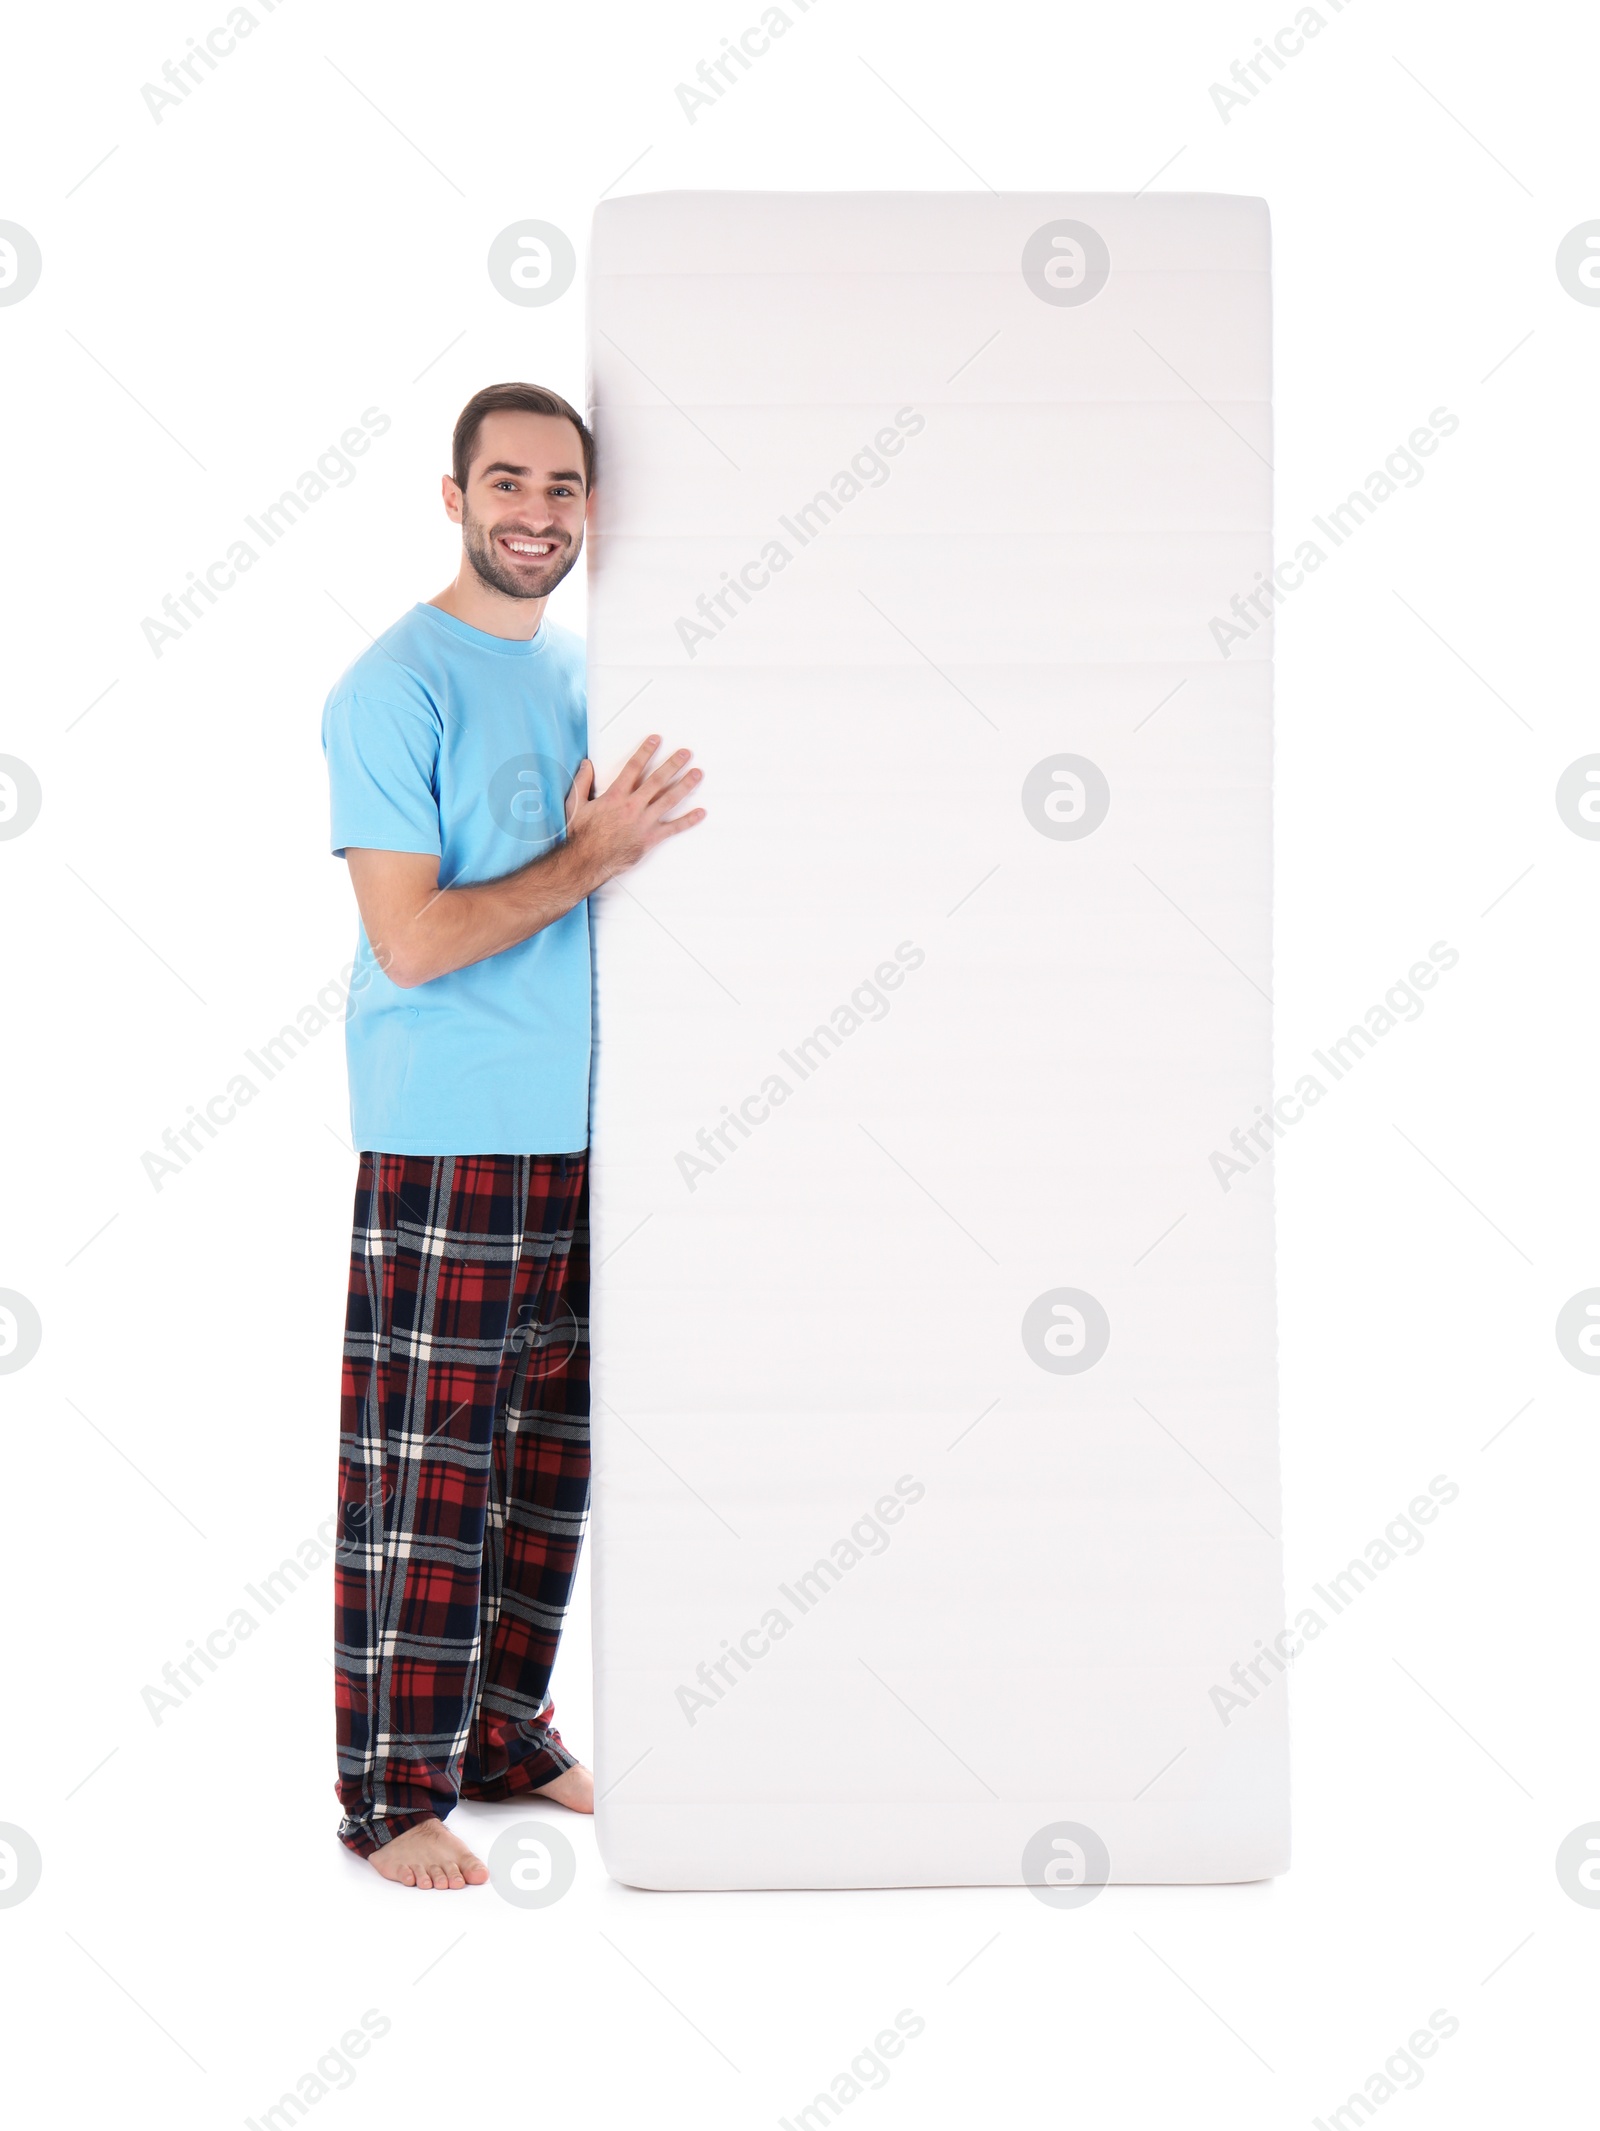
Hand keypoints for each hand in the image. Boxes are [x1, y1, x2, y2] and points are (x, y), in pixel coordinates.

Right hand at [563, 734, 704, 888]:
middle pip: (657, 780)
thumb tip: (587, 764)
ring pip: (669, 800)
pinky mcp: (650, 838)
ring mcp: (644, 822)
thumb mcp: (575, 804)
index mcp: (616, 796)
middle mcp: (633, 806)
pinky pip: (673, 828)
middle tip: (686, 753)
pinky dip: (688, 821)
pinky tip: (700, 813)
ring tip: (697, 774)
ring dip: (685, 785)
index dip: (646, 751)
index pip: (634, 767)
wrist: (587, 861)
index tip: (656, 740)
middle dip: (673, 764)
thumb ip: (582, 782)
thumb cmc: (581, 835)